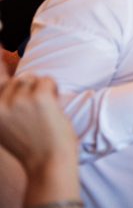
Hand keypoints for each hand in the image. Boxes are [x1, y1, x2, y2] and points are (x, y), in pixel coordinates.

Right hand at [0, 76, 80, 207]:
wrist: (48, 162)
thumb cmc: (31, 145)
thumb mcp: (3, 127)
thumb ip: (1, 106)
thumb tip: (3, 71)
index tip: (1, 44)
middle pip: (16, 80)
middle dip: (30, 89)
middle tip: (37, 111)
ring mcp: (17, 100)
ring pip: (32, 79)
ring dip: (42, 91)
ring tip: (43, 113)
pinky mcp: (37, 96)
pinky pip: (47, 80)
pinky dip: (53, 90)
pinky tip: (52, 108)